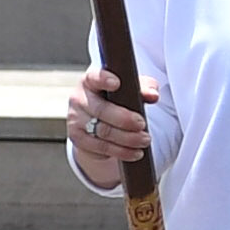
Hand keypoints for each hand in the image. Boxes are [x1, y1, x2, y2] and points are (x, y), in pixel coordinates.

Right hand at [66, 64, 157, 193]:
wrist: (94, 120)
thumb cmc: (115, 98)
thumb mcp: (129, 89)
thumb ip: (143, 87)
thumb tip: (153, 95)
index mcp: (90, 81)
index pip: (94, 77)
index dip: (103, 79)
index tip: (117, 83)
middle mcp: (79, 99)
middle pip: (101, 110)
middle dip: (124, 119)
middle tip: (142, 124)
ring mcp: (76, 120)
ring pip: (103, 131)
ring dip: (127, 138)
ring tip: (145, 140)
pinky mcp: (78, 139)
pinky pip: (101, 147)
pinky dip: (121, 151)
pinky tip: (135, 152)